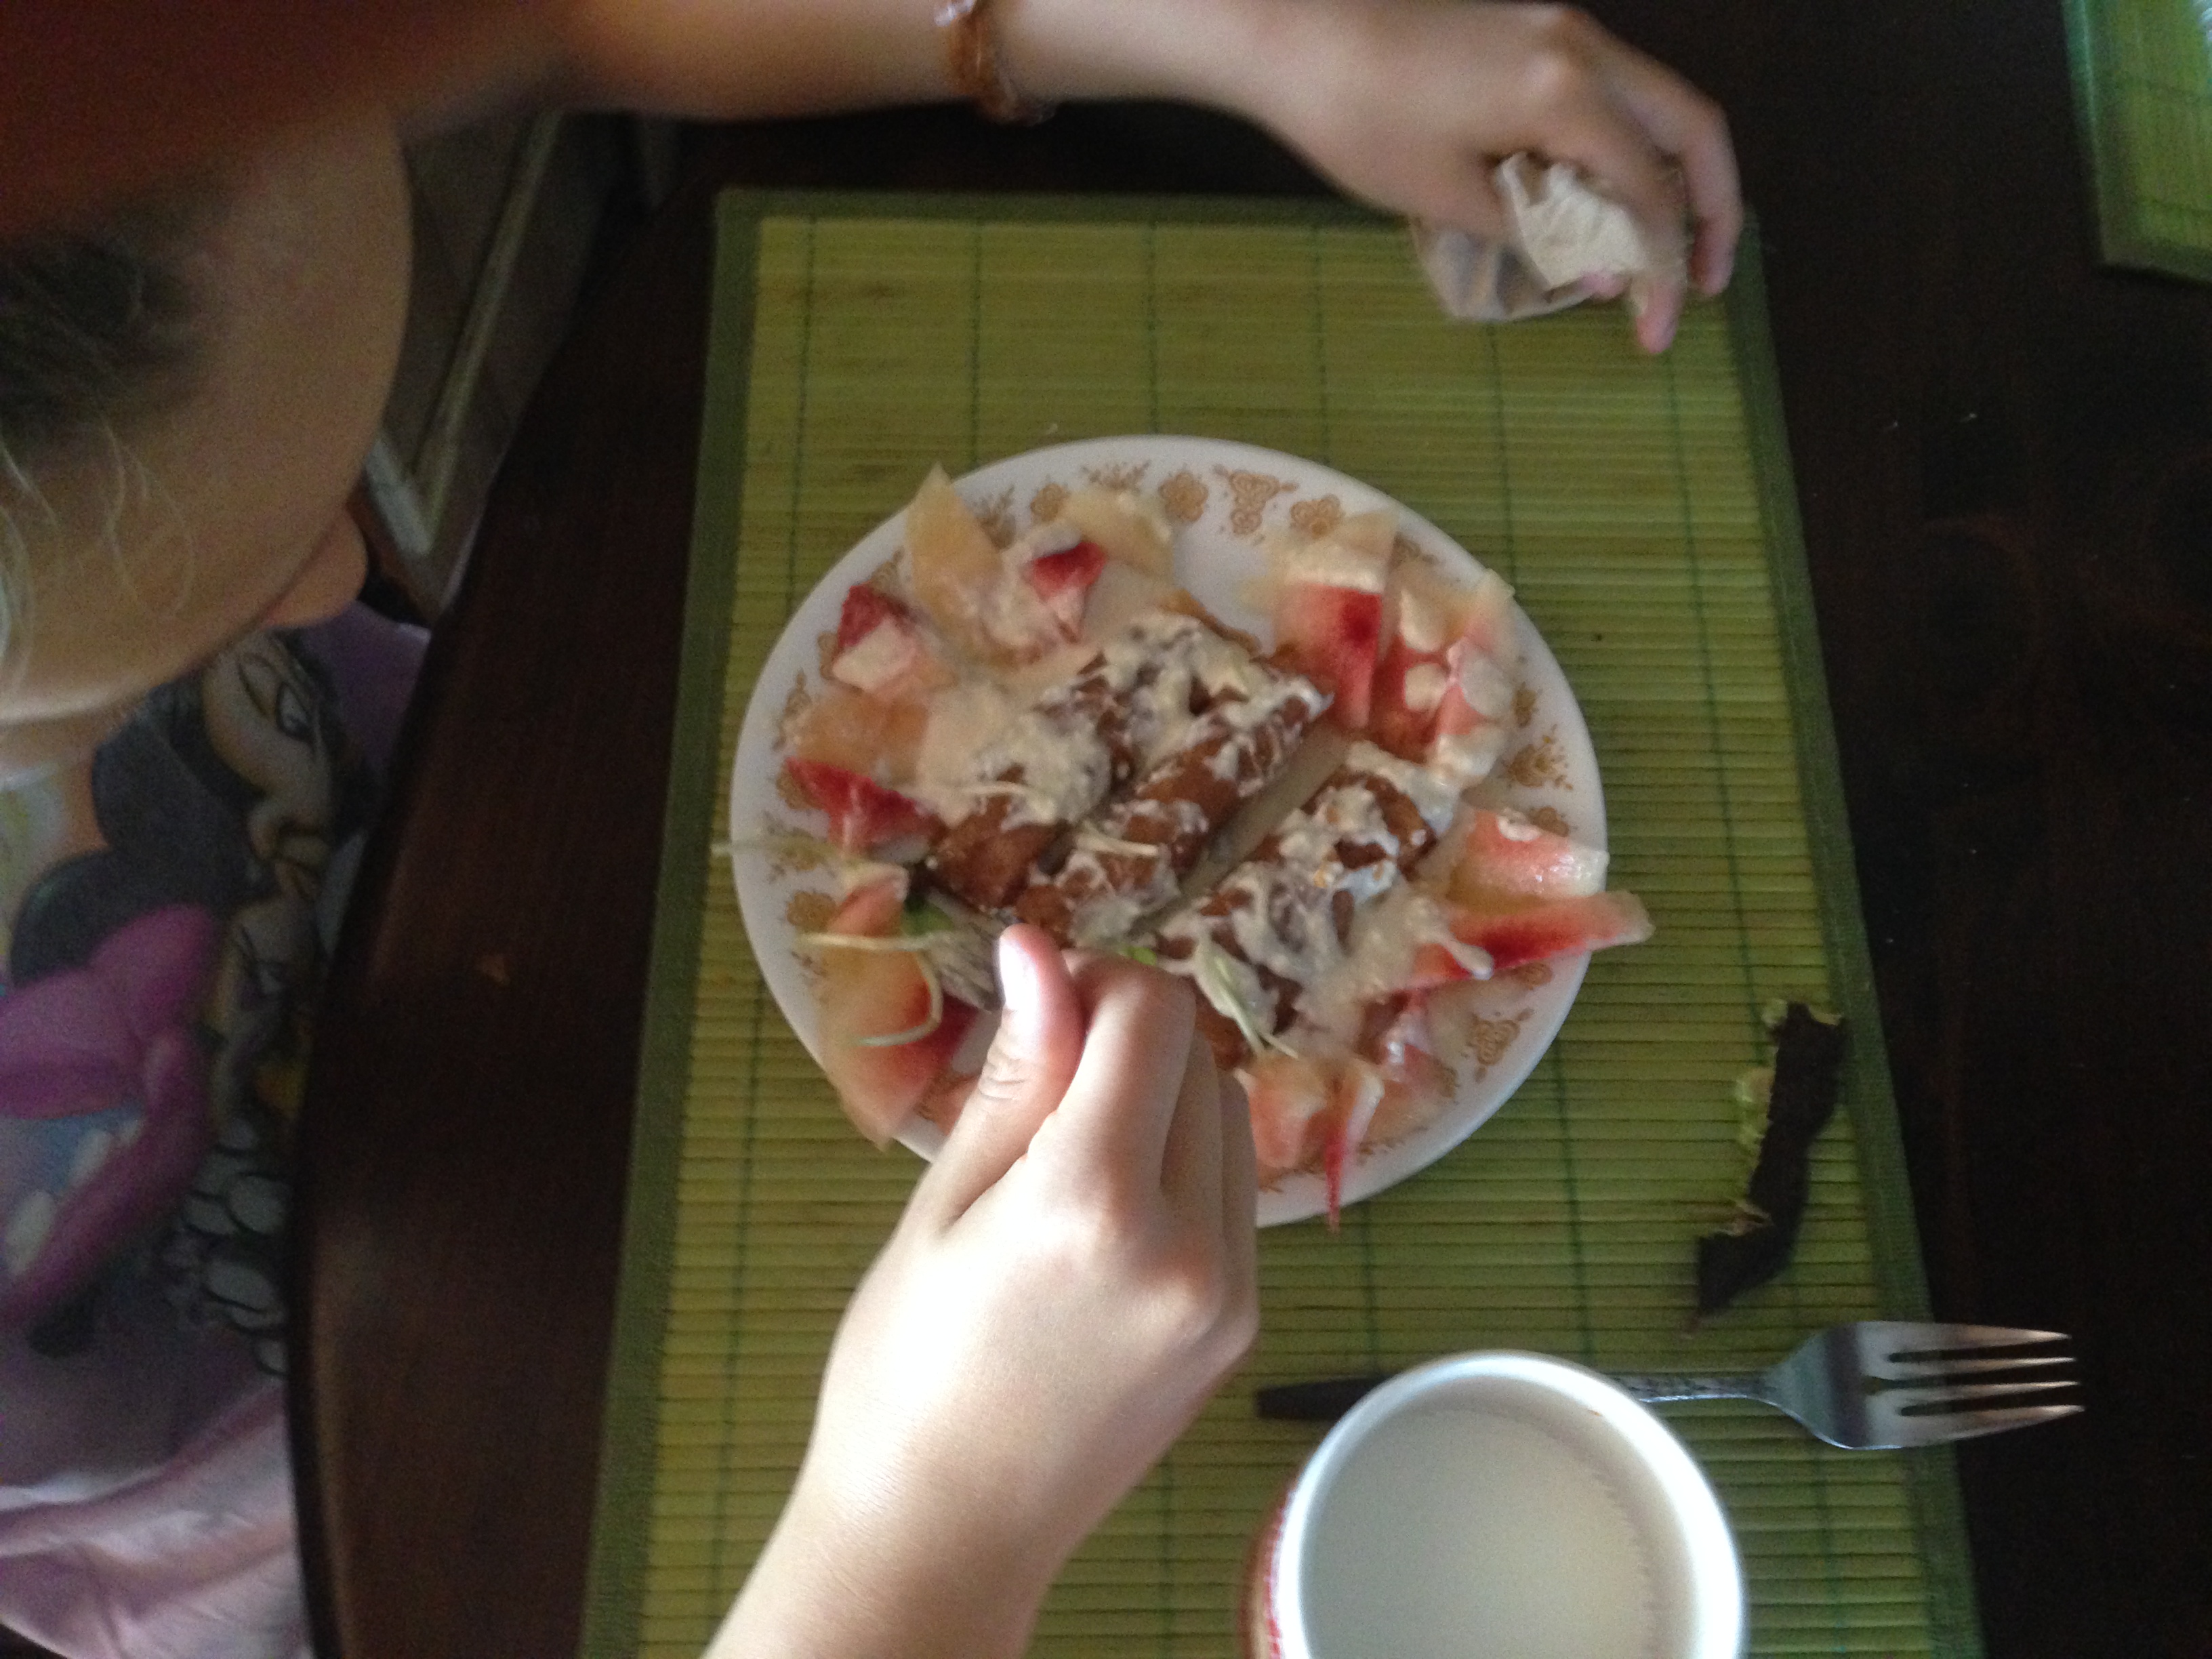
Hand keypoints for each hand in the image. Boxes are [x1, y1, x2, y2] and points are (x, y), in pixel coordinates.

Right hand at [712, 926, 1258, 1658]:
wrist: (943, 1530)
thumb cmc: (907, 1365)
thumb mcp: (945, 1203)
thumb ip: (1017, 1073)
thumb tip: (1038, 947)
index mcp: (1094, 1201)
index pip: (1154, 1017)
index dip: (1098, 982)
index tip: (1041, 1003)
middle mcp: (1188, 1244)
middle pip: (1201, 1060)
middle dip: (1130, 1040)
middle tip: (1042, 1079)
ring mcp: (1229, 1293)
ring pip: (1230, 1119)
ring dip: (1166, 1099)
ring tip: (1071, 1155)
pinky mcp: (1241, 1327)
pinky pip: (1235, 1194)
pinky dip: (1185, 1166)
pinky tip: (1108, 1211)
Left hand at [1225, 0, 1739, 350]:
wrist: (1297, 37)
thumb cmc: (1358, 120)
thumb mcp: (1449, 199)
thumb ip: (1540, 232)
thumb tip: (1606, 270)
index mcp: (1564, 91)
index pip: (1649, 188)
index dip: (1665, 265)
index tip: (1657, 328)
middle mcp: (1582, 48)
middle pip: (1690, 127)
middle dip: (1712, 209)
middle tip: (1706, 282)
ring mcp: (1564, 31)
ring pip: (1658, 105)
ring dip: (1673, 178)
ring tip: (1660, 253)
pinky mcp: (1538, 32)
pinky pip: (1613, 93)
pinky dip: (1629, 149)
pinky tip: (1606, 204)